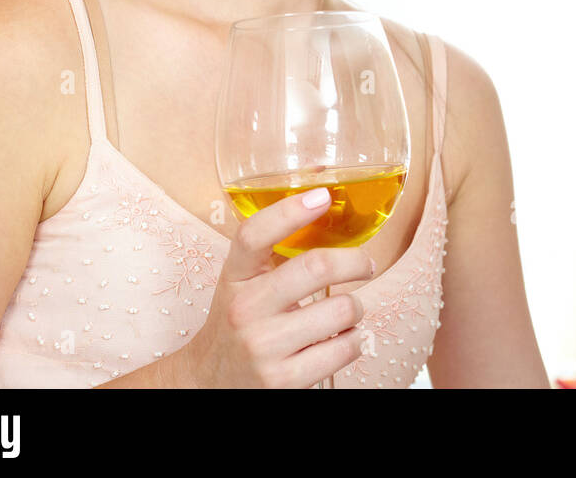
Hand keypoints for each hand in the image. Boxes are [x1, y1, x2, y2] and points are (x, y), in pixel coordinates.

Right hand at [180, 188, 373, 387]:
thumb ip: (275, 247)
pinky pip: (345, 349)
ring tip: (347, 311)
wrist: (208, 381)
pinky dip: (355, 340)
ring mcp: (262, 347)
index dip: (290, 210)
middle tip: (366, 265)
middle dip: (356, 261)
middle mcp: (243, 310)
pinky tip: (342, 340)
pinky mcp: (283, 381)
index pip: (254, 234)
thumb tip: (324, 193)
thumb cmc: (240, 319)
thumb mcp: (244, 280)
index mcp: (234, 276)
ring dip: (357, 307)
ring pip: (342, 309)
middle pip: (316, 267)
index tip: (323, 196)